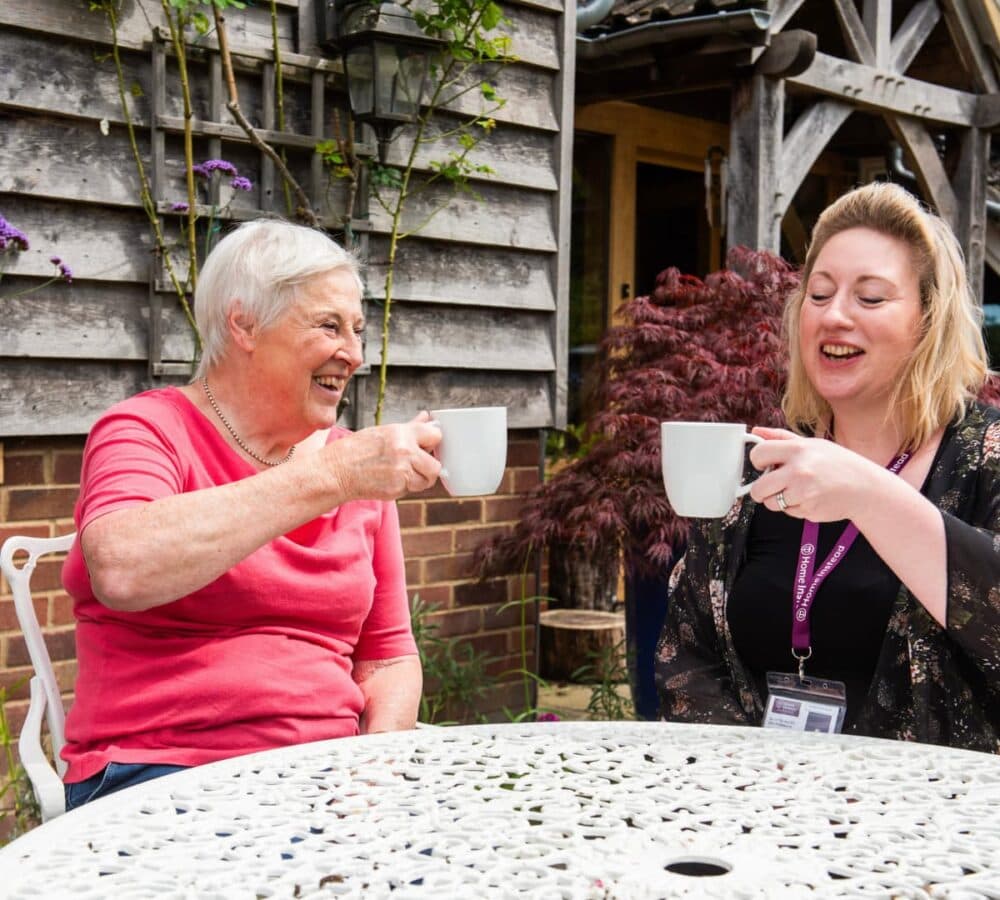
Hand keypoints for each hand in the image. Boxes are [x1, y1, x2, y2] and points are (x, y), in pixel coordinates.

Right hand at [325, 411, 442, 501]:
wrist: (336, 471)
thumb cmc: (356, 450)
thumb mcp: (383, 432)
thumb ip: (409, 427)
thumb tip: (426, 417)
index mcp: (402, 433)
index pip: (436, 435)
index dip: (432, 442)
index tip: (427, 446)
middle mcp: (405, 451)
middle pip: (436, 465)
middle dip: (429, 467)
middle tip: (416, 465)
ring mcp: (402, 472)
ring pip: (426, 481)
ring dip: (418, 479)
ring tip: (400, 472)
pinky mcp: (397, 489)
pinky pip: (412, 490)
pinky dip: (405, 487)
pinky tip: (390, 479)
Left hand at [746, 426, 878, 522]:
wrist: (866, 488)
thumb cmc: (839, 464)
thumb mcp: (813, 444)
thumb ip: (781, 438)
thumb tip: (756, 431)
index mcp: (798, 449)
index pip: (758, 454)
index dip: (758, 461)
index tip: (764, 465)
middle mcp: (798, 470)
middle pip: (758, 488)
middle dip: (761, 490)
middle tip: (772, 486)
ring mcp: (803, 492)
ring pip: (771, 503)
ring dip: (779, 500)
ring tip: (797, 490)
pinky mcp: (808, 509)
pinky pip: (788, 512)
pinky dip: (795, 507)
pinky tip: (810, 498)